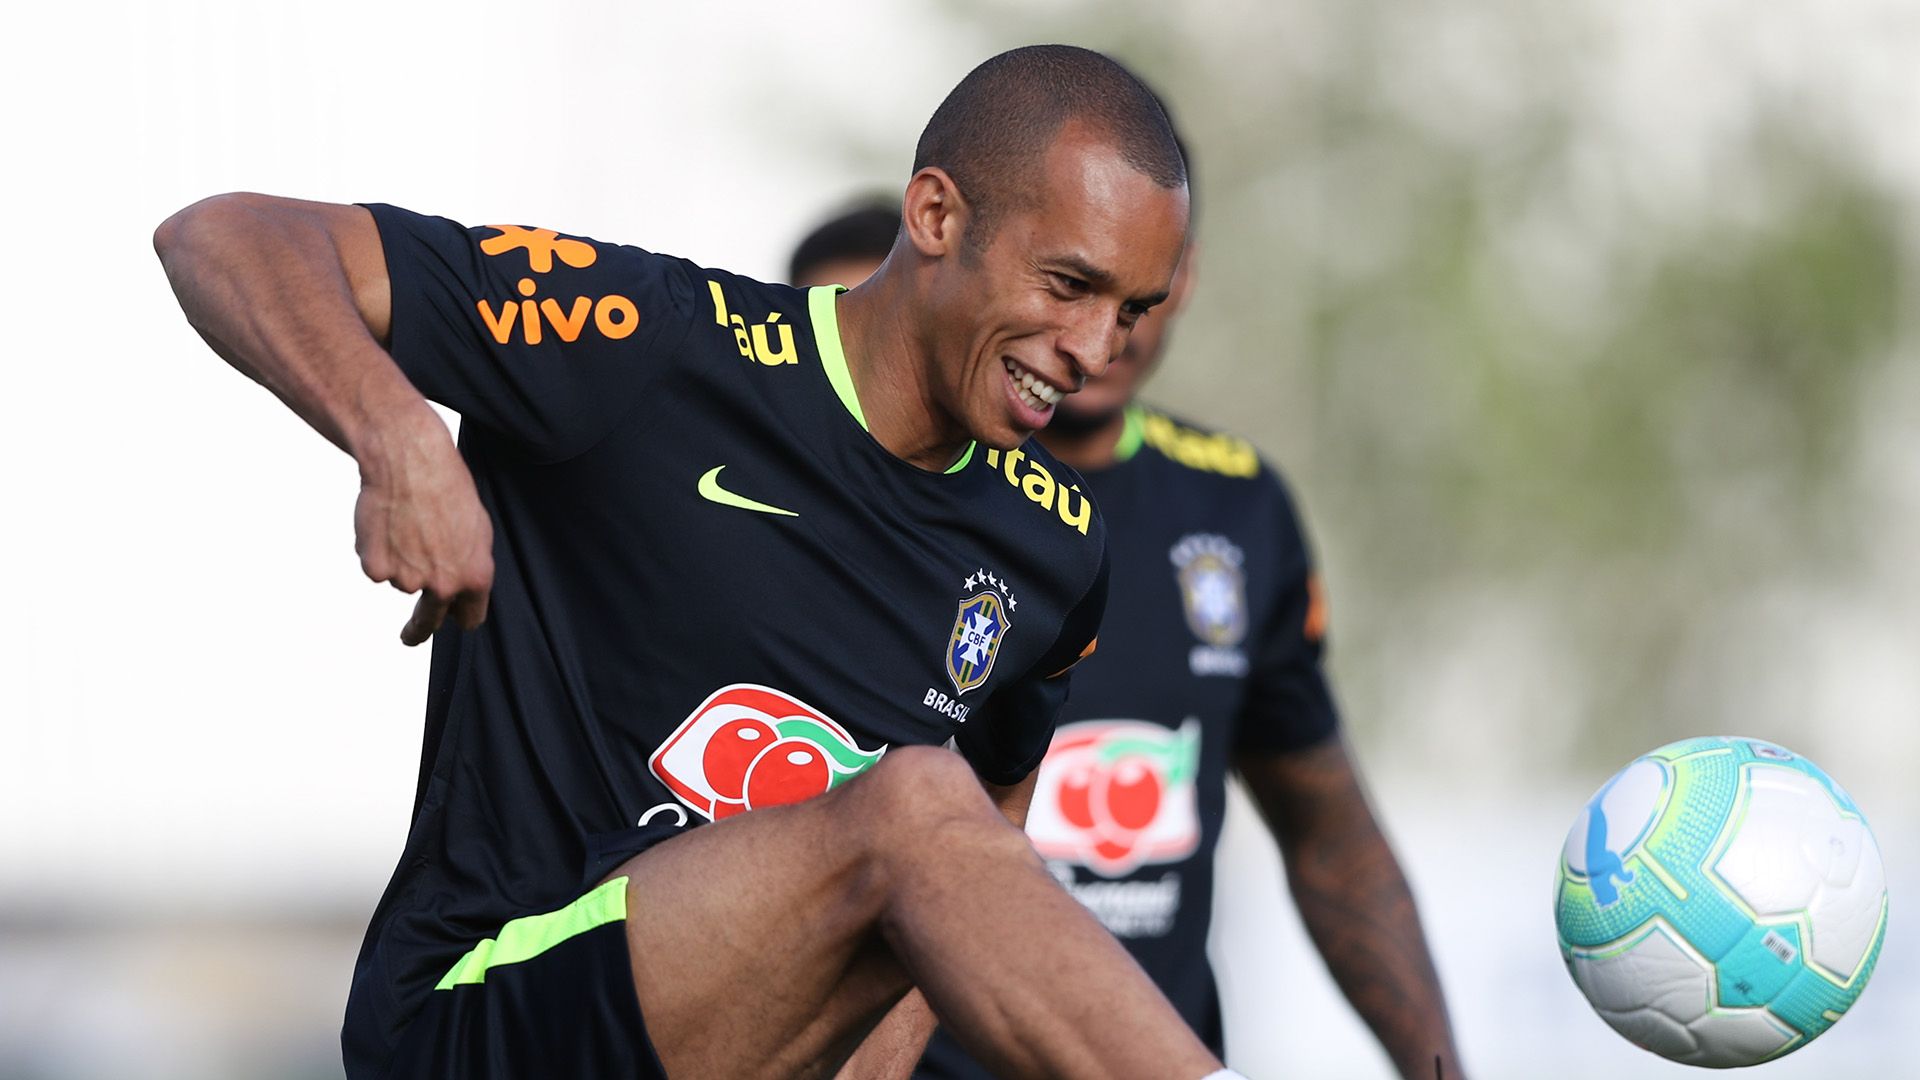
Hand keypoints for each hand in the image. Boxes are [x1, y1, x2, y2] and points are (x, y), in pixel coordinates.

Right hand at [352, 408, 493, 644]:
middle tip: (409, 635)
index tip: (449, 622)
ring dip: (399, 561)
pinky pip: (376, 567)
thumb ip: (469, 564)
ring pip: (400, 580)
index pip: (470, 618)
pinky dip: (375, 550)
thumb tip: (460, 586)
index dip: (459, 618)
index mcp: (475, 576)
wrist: (409, 460)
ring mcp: (408, 579)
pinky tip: (384, 523)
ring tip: (405, 523)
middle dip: (418, 631)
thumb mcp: (476, 528)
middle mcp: (443, 585)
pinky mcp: (377, 569)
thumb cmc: (446, 486)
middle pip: (429, 621)